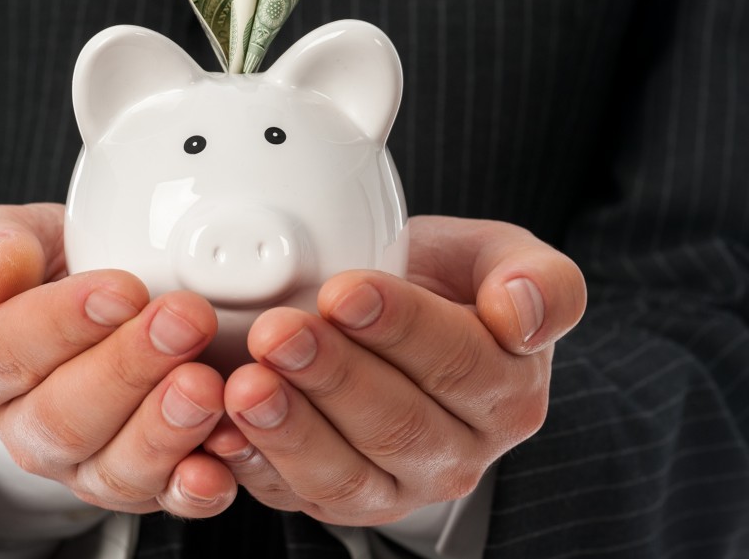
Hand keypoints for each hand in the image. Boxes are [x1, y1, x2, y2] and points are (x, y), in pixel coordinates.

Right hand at [0, 203, 236, 517]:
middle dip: (129, 368)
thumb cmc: (46, 269)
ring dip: (163, 429)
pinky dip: (192, 487)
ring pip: (111, 468)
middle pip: (62, 418)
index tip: (123, 288)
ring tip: (207, 384)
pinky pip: (160, 498)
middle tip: (186, 319)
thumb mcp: (10, 237)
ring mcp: (75, 465)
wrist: (88, 306)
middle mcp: (18, 426)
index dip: (62, 322)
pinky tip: (219, 463)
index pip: (1, 353)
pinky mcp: (132, 486)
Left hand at [204, 216, 585, 525]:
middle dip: (332, 376)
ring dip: (292, 430)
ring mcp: (400, 486)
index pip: (457, 362)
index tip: (344, 291)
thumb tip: (523, 310)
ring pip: (348, 474)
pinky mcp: (344, 503)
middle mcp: (459, 451)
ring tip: (246, 385)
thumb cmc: (449, 288)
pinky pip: (298, 497)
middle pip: (397, 423)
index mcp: (507, 390)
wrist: (402, 327)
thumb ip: (540, 280)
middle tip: (278, 332)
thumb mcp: (503, 261)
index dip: (399, 328)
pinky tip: (224, 433)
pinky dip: (257, 468)